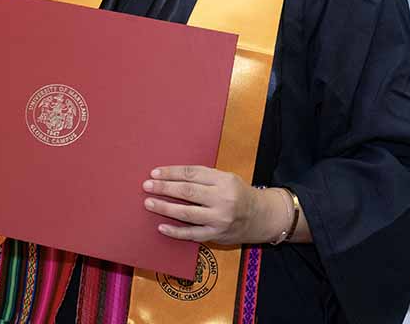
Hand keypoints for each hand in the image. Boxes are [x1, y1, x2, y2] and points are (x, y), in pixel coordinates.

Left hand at [142, 165, 270, 244]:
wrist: (262, 217)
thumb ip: (203, 177)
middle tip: (147, 186)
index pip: (192, 174)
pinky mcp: (217, 236)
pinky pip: (192, 234)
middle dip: (164, 188)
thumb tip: (171, 176)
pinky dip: (175, 231)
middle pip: (187, 192)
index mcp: (223, 180)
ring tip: (149, 203)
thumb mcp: (226, 178)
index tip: (154, 172)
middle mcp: (222, 199)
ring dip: (165, 208)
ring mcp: (219, 220)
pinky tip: (161, 226)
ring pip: (187, 213)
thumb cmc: (238, 193)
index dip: (171, 172)